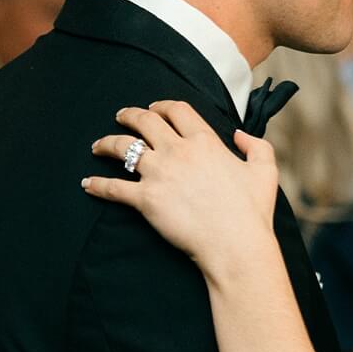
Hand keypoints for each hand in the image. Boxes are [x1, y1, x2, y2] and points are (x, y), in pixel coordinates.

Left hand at [83, 100, 281, 273]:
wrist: (235, 245)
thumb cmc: (252, 211)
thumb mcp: (265, 170)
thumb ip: (256, 145)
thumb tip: (240, 135)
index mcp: (205, 141)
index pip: (177, 111)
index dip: (162, 106)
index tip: (154, 108)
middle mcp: (178, 151)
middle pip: (145, 122)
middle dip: (129, 115)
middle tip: (121, 116)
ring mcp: (158, 174)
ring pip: (123, 148)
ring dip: (106, 143)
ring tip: (97, 145)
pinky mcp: (145, 200)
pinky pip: (113, 188)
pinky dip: (97, 186)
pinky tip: (87, 185)